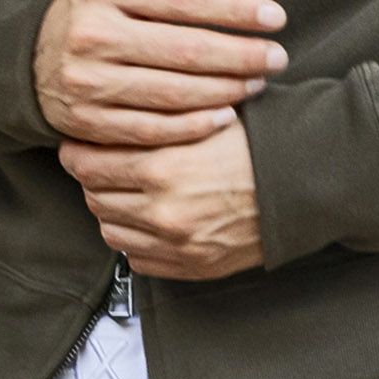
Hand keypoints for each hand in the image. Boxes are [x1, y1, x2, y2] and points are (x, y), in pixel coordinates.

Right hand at [33, 0, 288, 144]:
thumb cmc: (102, 14)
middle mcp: (92, 34)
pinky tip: (225, 116)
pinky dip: (193, 126)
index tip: (276, 17)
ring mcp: (86, 81)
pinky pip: (151, 130)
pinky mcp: (84, 123)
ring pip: (171, 93)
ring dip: (225, 90)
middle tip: (278, 56)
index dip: (235, 10)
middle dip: (240, 54)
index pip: (184, 0)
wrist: (30, 54)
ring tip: (258, 83)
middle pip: (183, 49)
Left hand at [57, 110, 262, 279]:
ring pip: (111, 230)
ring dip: (111, 209)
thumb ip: (157, 117)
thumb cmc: (258, 142)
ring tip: (123, 190)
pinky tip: (146, 219)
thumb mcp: (205, 113)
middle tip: (99, 163)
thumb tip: (115, 111)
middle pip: (94, 197)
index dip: (77, 151)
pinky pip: (137, 258)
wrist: (301, 184)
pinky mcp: (189, 267)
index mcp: (161, 167)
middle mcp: (161, 210)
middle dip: (92, 178)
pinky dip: (134, 239)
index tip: (76, 143)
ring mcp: (174, 244)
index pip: (88, 164)